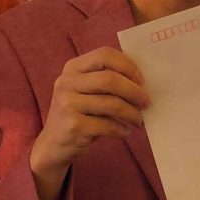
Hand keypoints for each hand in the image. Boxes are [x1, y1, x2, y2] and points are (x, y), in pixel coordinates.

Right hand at [29, 47, 148, 199]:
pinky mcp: (73, 125)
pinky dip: (121, 129)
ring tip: (139, 120)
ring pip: (112, 103)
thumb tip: (142, 83)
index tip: (142, 81)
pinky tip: (126, 131)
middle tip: (146, 102)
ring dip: (132, 113)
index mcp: (72, 68)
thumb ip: (106, 82)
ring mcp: (67, 104)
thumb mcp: (86, 92)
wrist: (53, 144)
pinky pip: (107, 125)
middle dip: (134, 91)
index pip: (105, 55)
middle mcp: (67, 82)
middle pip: (110, 79)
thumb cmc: (78, 114)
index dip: (127, 66)